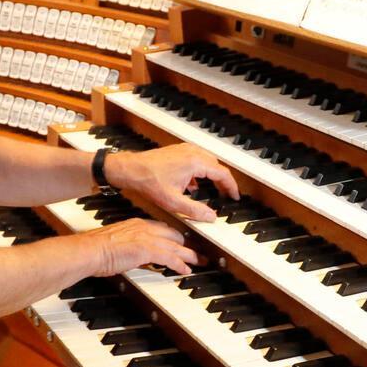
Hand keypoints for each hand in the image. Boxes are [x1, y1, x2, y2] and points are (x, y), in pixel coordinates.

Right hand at [84, 217, 200, 277]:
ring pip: (176, 246)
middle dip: (189, 244)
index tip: (184, 242)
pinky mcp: (146, 250)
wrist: (89, 250)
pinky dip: (179, 264)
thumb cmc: (97, 249)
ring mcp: (146, 238)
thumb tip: (138, 257)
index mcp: (138, 224)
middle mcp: (144, 228)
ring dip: (190, 255)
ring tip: (200, 262)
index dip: (177, 236)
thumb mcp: (118, 243)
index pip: (164, 228)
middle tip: (198, 252)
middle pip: (175, 235)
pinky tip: (185, 270)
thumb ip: (131, 246)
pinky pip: (169, 257)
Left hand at [105, 143, 238, 221]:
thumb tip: (211, 217)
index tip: (234, 196)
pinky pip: (197, 159)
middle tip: (227, 195)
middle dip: (223, 181)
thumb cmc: (148, 181)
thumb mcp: (173, 202)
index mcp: (195, 162)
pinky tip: (195, 185)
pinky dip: (202, 171)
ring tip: (215, 191)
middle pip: (217, 166)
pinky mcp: (178, 151)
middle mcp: (192, 152)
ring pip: (208, 161)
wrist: (131, 169)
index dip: (231, 187)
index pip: (223, 173)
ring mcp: (185, 149)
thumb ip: (195, 211)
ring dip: (213, 175)